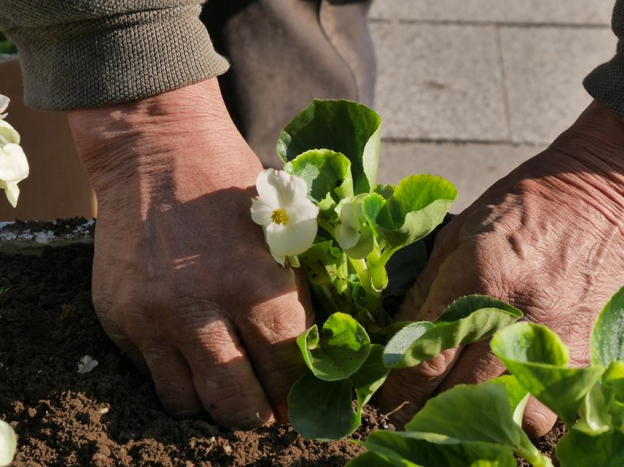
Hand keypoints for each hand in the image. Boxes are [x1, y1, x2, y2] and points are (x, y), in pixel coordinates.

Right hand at [68, 79, 312, 427]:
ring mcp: (153, 316)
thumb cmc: (230, 187)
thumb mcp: (277, 237)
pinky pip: (150, 374)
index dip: (296, 395)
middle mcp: (201, 309)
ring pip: (187, 403)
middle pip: (237, 403)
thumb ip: (287, 300)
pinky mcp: (117, 316)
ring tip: (227, 390)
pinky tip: (190, 358)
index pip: (286, 369)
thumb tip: (301, 359)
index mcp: (255, 285)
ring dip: (212, 405)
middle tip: (266, 412)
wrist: (156, 148)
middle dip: (258, 416)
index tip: (297, 404)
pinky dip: (174, 376)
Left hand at [380, 102, 623, 435]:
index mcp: (480, 278)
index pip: (426, 358)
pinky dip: (520, 409)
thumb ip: (425, 292)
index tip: (385, 392)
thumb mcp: (458, 234)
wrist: (603, 192)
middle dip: (425, 404)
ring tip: (460, 394)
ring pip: (504, 413)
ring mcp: (558, 339)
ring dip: (475, 412)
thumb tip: (396, 340)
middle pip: (458, 394)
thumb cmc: (521, 205)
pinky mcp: (587, 352)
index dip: (396, 385)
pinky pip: (548, 409)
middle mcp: (518, 316)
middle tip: (412, 399)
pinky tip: (504, 389)